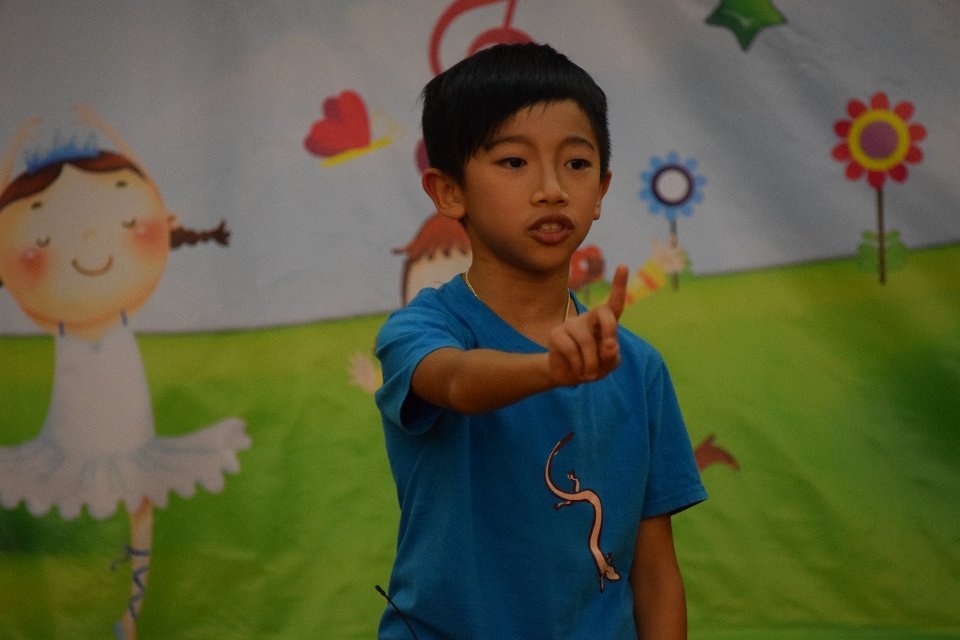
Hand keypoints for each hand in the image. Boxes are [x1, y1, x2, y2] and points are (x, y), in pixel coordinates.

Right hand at [547, 264, 627, 384]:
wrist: (568, 376)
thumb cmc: (592, 365)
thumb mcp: (608, 364)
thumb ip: (612, 355)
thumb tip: (609, 345)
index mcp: (604, 322)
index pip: (614, 303)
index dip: (619, 284)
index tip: (623, 265)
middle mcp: (588, 318)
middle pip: (603, 314)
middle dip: (610, 331)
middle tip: (608, 351)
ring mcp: (570, 324)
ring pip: (586, 341)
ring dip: (592, 363)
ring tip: (589, 374)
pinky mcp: (555, 333)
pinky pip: (571, 350)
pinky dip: (578, 366)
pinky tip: (577, 370)